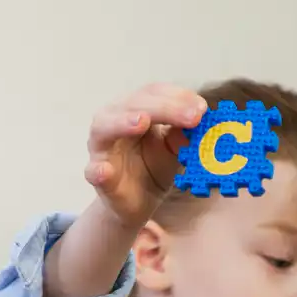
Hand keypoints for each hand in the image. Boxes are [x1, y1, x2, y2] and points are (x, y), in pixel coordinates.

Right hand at [84, 83, 207, 228]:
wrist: (136, 203)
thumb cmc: (153, 168)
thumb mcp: (175, 149)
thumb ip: (184, 135)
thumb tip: (197, 120)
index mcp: (136, 108)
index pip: (155, 93)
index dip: (178, 97)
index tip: (202, 109)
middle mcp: (114, 120)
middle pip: (134, 104)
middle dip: (164, 108)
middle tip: (191, 117)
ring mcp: (102, 148)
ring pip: (104, 127)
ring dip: (122, 122)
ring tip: (142, 121)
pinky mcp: (97, 176)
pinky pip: (94, 171)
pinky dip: (98, 170)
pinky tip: (104, 171)